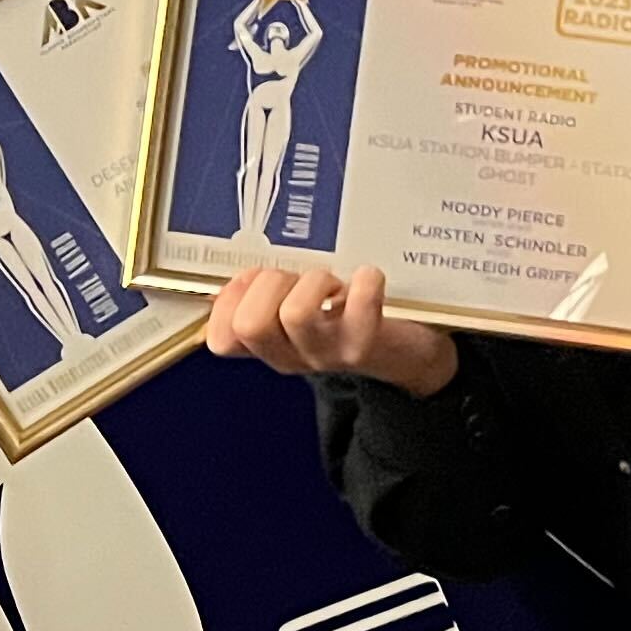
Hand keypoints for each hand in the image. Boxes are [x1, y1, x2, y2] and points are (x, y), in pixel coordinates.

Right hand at [201, 263, 457, 395]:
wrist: (408, 352)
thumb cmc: (346, 315)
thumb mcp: (296, 307)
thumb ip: (264, 293)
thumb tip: (243, 273)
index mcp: (268, 347)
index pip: (222, 340)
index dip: (231, 300)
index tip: (257, 282)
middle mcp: (290, 357)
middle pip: (250, 325)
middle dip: (269, 284)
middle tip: (298, 279)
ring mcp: (325, 355)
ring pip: (295, 315)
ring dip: (314, 281)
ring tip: (333, 281)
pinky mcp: (363, 346)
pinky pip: (356, 312)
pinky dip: (363, 285)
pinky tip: (367, 278)